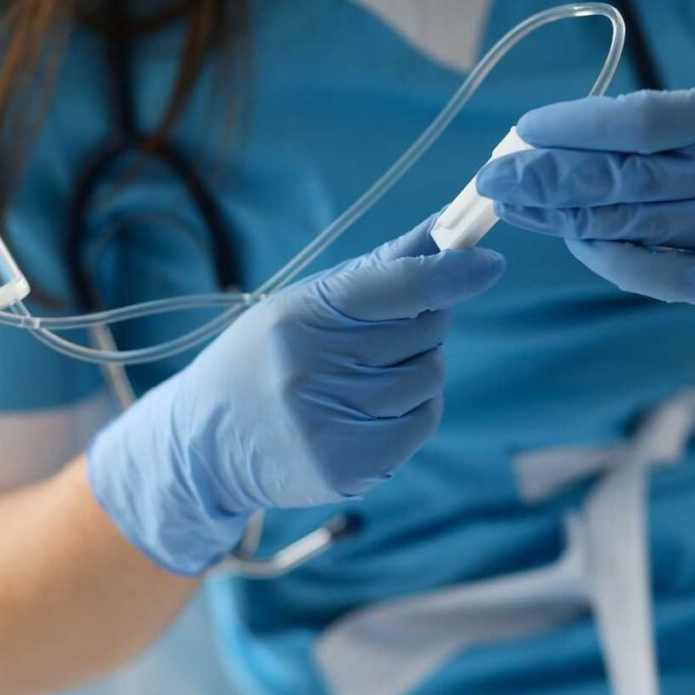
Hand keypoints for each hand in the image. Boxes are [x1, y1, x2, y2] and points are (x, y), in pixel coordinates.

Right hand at [87, 220, 504, 574]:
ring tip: (368, 376)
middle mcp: (313, 369)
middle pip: (425, 331)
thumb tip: (447, 228)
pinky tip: (376, 409)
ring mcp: (330, 423)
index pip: (397, 286)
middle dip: (422, 325)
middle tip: (383, 335)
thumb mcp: (307, 303)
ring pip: (429, 377)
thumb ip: (382, 269)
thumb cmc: (268, 357)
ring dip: (418, 370)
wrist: (207, 442)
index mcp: (303, 316)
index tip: (487, 264)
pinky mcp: (347, 466)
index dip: (450, 272)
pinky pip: (423, 422)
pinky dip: (415, 410)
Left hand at [477, 86, 694, 306]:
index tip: (527, 131)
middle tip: (495, 177)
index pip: (645, 121)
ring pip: (635, 227)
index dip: (578, 127)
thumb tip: (557, 143)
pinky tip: (571, 240)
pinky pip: (658, 277)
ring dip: (563, 218)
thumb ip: (658, 130)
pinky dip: (608, 258)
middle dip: (551, 180)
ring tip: (514, 204)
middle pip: (630, 180)